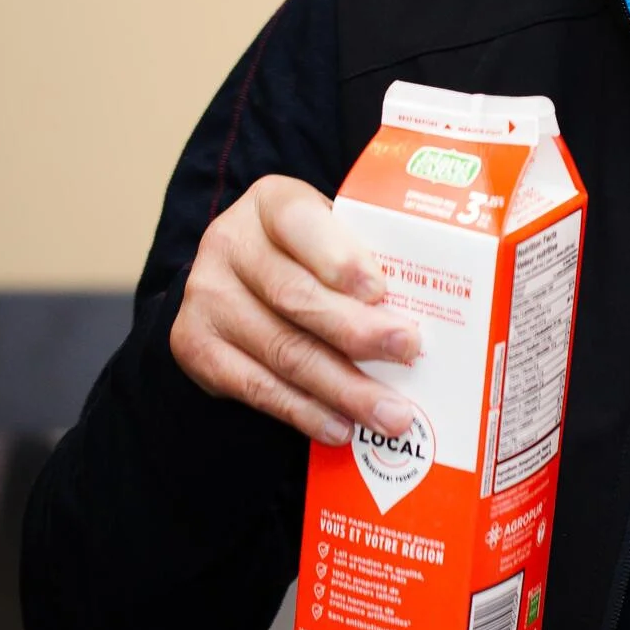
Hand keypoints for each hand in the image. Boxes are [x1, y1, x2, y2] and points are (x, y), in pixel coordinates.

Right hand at [170, 174, 423, 443]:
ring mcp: (206, 295)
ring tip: (390, 414)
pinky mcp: (194, 345)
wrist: (242, 274)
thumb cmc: (313, 254)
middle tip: (408, 354)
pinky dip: (303, 411)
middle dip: (357, 332)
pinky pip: (255, 387)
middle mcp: (230, 243)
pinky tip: (340, 426)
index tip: (380, 290)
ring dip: (342, 389)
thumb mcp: (337, 234)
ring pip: (281, 350)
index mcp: (273, 202)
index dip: (340, 258)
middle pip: (296, 296)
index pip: (303, 223)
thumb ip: (370, 258)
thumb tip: (435, 312)